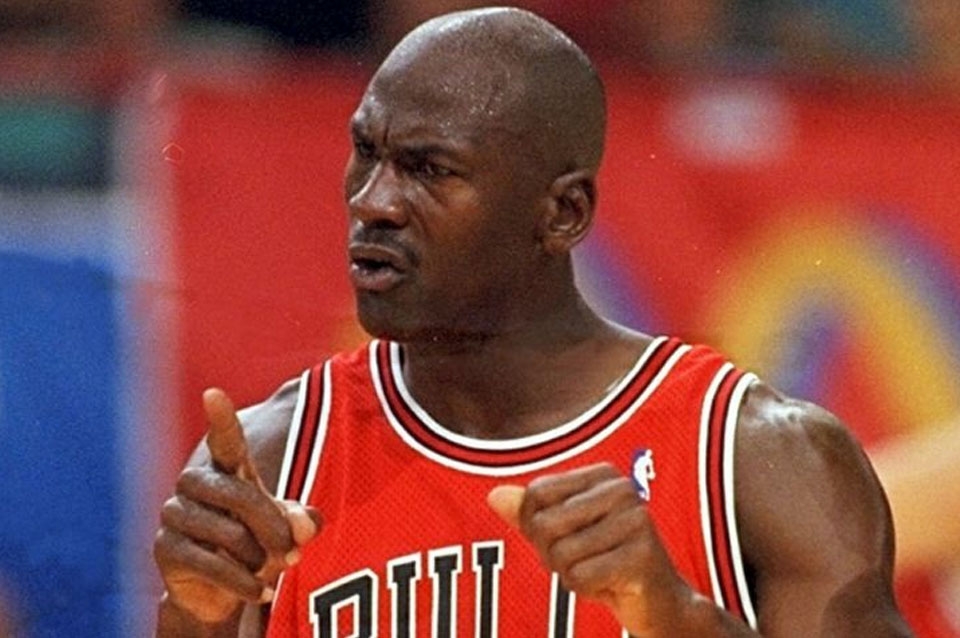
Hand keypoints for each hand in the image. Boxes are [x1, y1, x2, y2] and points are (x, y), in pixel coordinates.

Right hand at [154, 388, 319, 623]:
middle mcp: (195, 484)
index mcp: (226, 470)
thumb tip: (304, 524)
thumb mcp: (286, 530)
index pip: (225, 441)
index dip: (221, 420)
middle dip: (272, 526)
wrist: (223, 589)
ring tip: (268, 569)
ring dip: (258, 558)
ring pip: (228, 533)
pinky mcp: (165, 548)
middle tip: (292, 551)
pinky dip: (243, 582)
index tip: (213, 394)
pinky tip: (259, 591)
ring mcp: (175, 514)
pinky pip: (211, 564)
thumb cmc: (257, 544)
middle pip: (238, 495)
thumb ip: (300, 522)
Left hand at [488, 463, 695, 635]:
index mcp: (602, 475)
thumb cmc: (604, 561)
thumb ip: (529, 514)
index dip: (535, 527)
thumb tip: (494, 495)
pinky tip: (610, 585)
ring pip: (561, 554)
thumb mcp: (562, 534)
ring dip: (571, 574)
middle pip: (544, 525)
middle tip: (584, 560)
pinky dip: (586, 589)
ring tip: (599, 571)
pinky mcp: (642, 555)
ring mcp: (636, 520)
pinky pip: (581, 577)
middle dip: (552, 554)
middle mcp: (622, 489)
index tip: (566, 538)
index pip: (535, 495)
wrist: (657, 601)